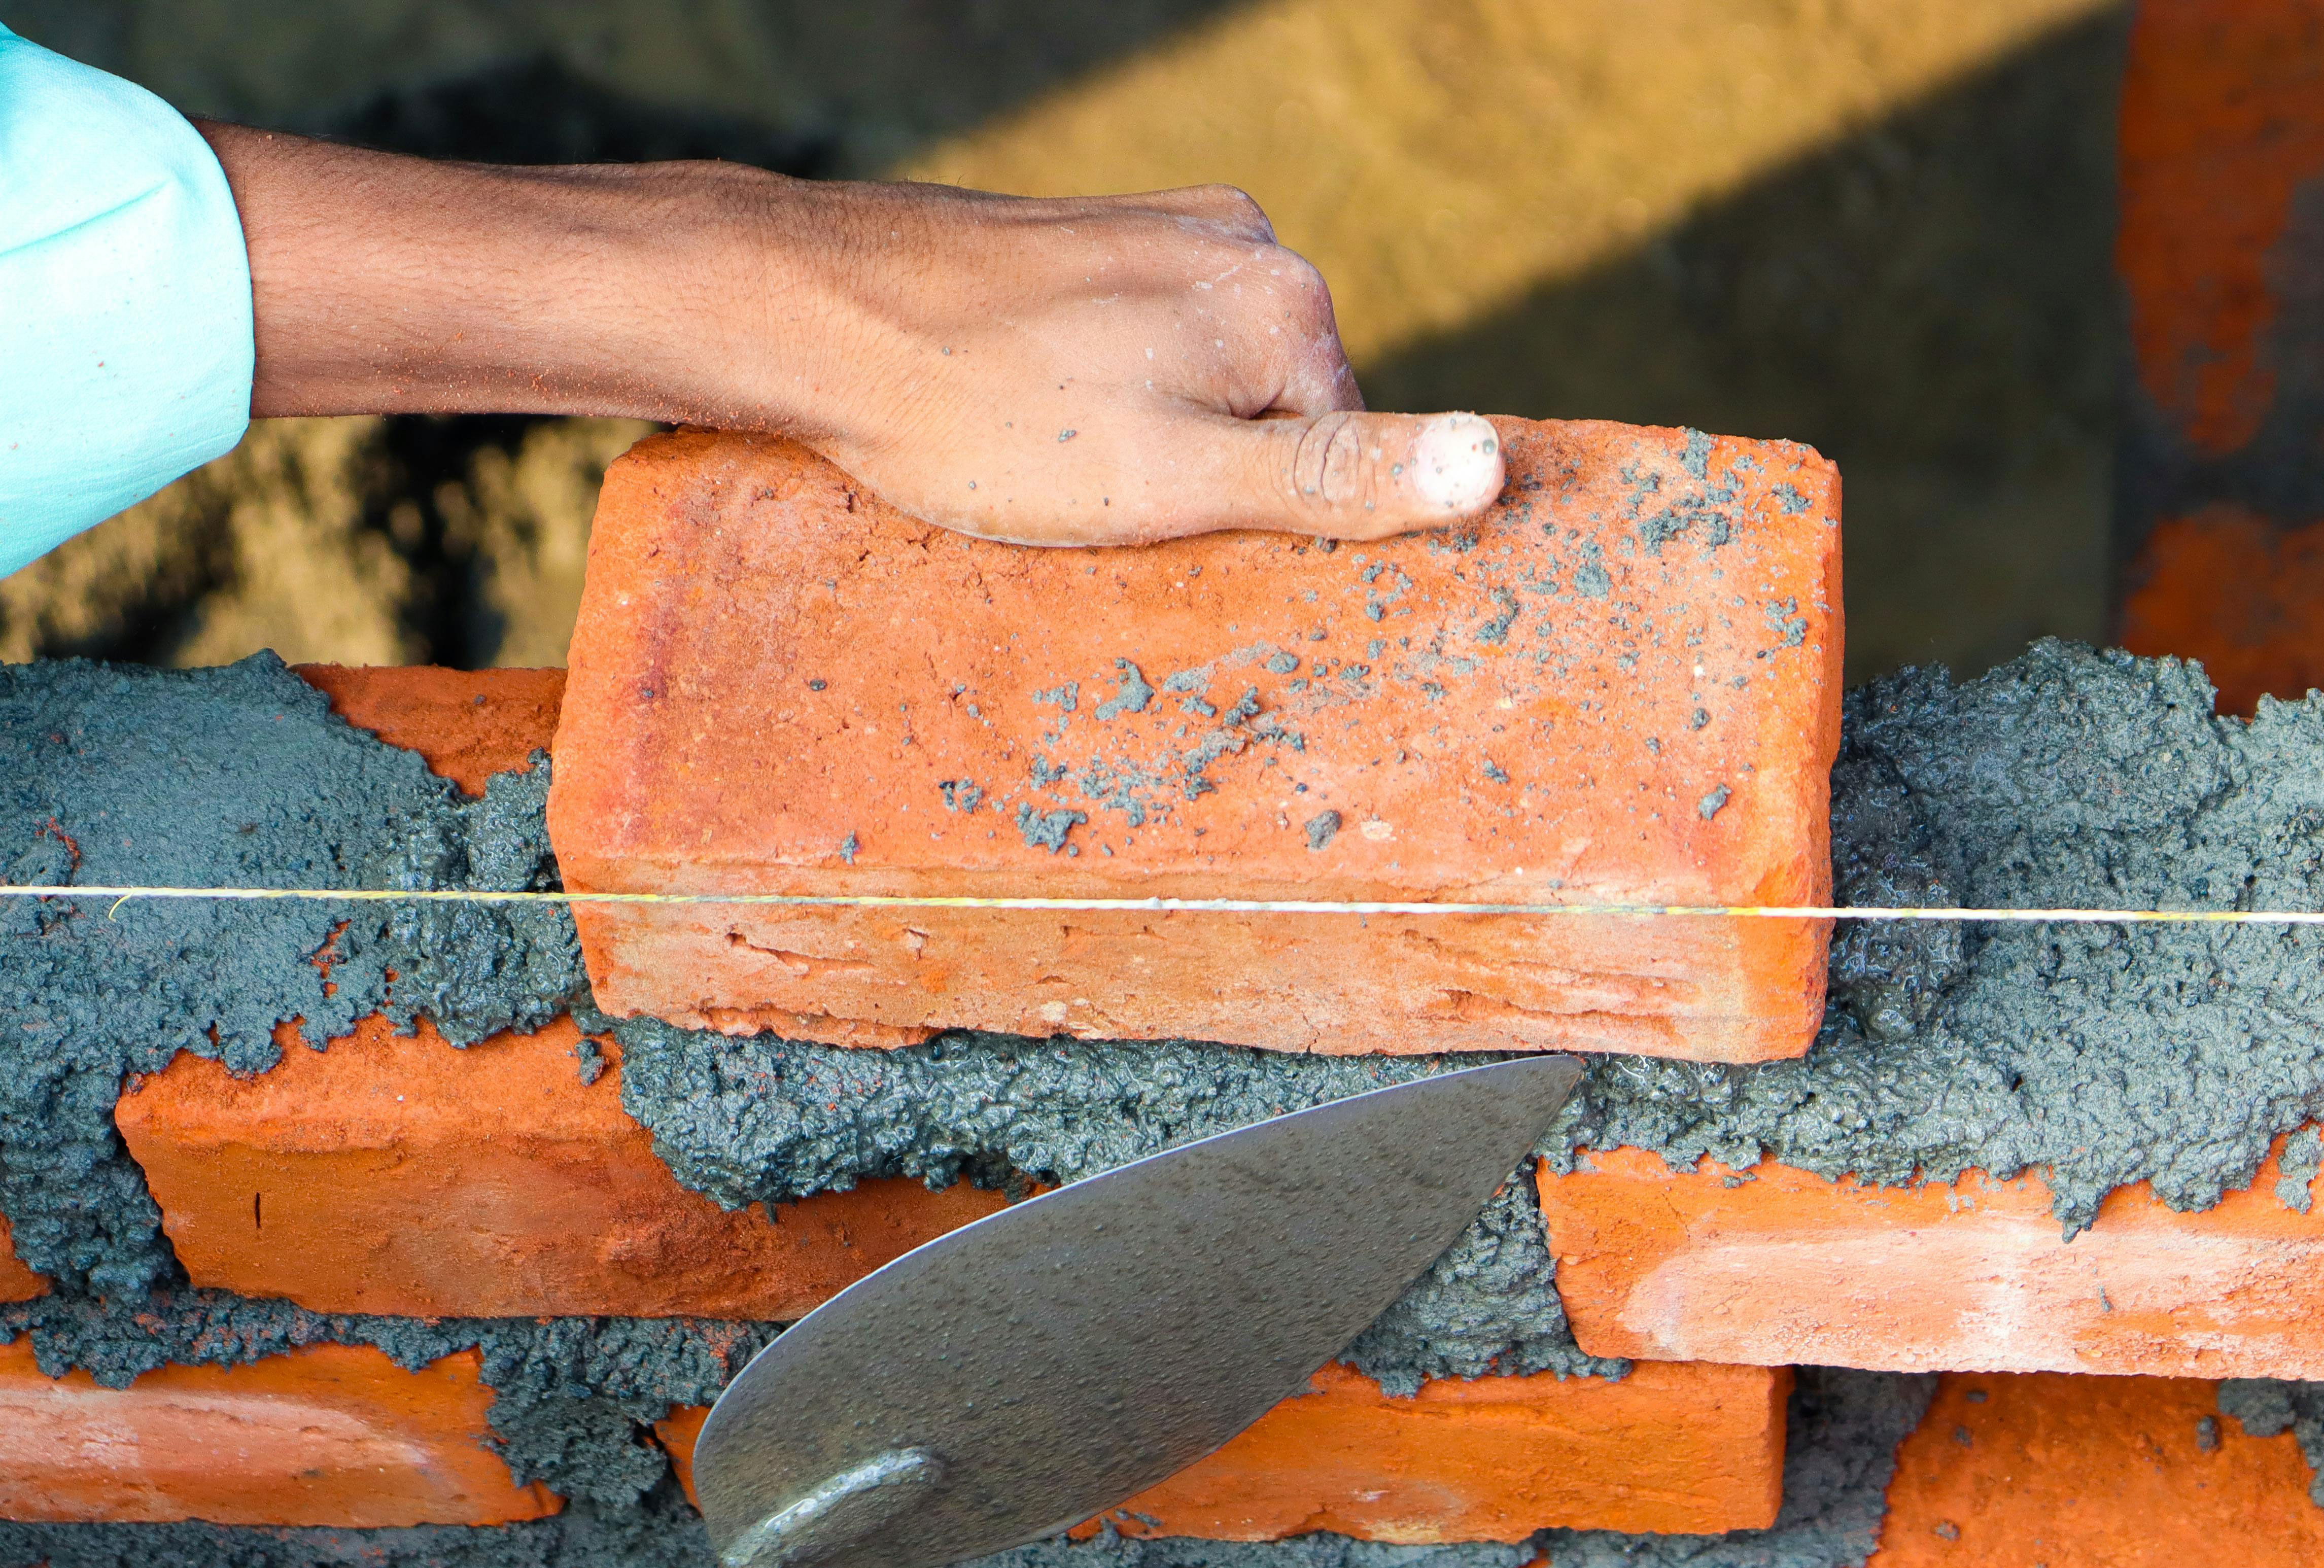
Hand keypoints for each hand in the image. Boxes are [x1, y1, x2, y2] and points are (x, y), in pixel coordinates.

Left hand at [197, 128, 1502, 546]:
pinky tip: (1029, 430)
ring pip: (1202, 383)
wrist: (809, 313)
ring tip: (1055, 473)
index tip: (1185, 556)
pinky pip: (1139, 350)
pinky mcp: (1086, 245)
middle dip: (1211, 481)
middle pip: (1276, 414)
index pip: (1342, 456)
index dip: (1271, 528)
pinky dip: (1101, 403)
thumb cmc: (983, 414)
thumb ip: (1336, 481)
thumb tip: (1491, 468)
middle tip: (1106, 522)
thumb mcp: (1178, 480)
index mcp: (1285, 301)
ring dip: (1151, 445)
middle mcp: (1241, 245)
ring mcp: (1157, 234)